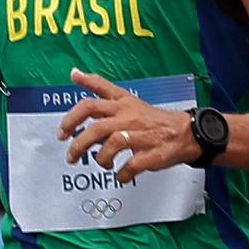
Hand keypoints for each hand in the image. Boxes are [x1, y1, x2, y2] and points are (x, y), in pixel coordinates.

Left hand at [56, 68, 202, 182]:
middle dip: (79, 144)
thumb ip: (100, 88)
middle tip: (71, 155)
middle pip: (98, 128)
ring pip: (114, 144)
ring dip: (101, 158)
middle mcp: (129, 117)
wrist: (187, 132)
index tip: (62, 130)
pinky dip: (122, 173)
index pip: (93, 102)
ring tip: (101, 163)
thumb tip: (74, 73)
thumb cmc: (151, 118)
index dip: (73, 115)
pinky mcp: (152, 153)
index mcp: (122, 104)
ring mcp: (141, 135)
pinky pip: (131, 165)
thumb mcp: (126, 98)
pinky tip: (120, 174)